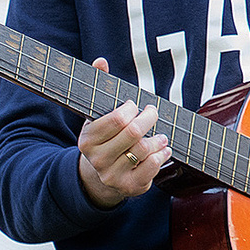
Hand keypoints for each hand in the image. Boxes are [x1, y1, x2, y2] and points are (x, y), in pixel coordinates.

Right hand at [74, 59, 170, 207]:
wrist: (100, 176)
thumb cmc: (105, 138)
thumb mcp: (97, 116)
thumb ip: (99, 88)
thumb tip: (101, 61)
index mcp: (87, 140)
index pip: (117, 119)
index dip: (131, 109)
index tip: (134, 106)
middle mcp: (97, 160)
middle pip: (133, 133)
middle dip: (149, 118)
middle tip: (152, 112)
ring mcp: (112, 176)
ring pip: (144, 150)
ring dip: (158, 138)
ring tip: (160, 135)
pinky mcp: (129, 188)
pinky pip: (152, 168)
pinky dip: (162, 155)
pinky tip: (163, 149)